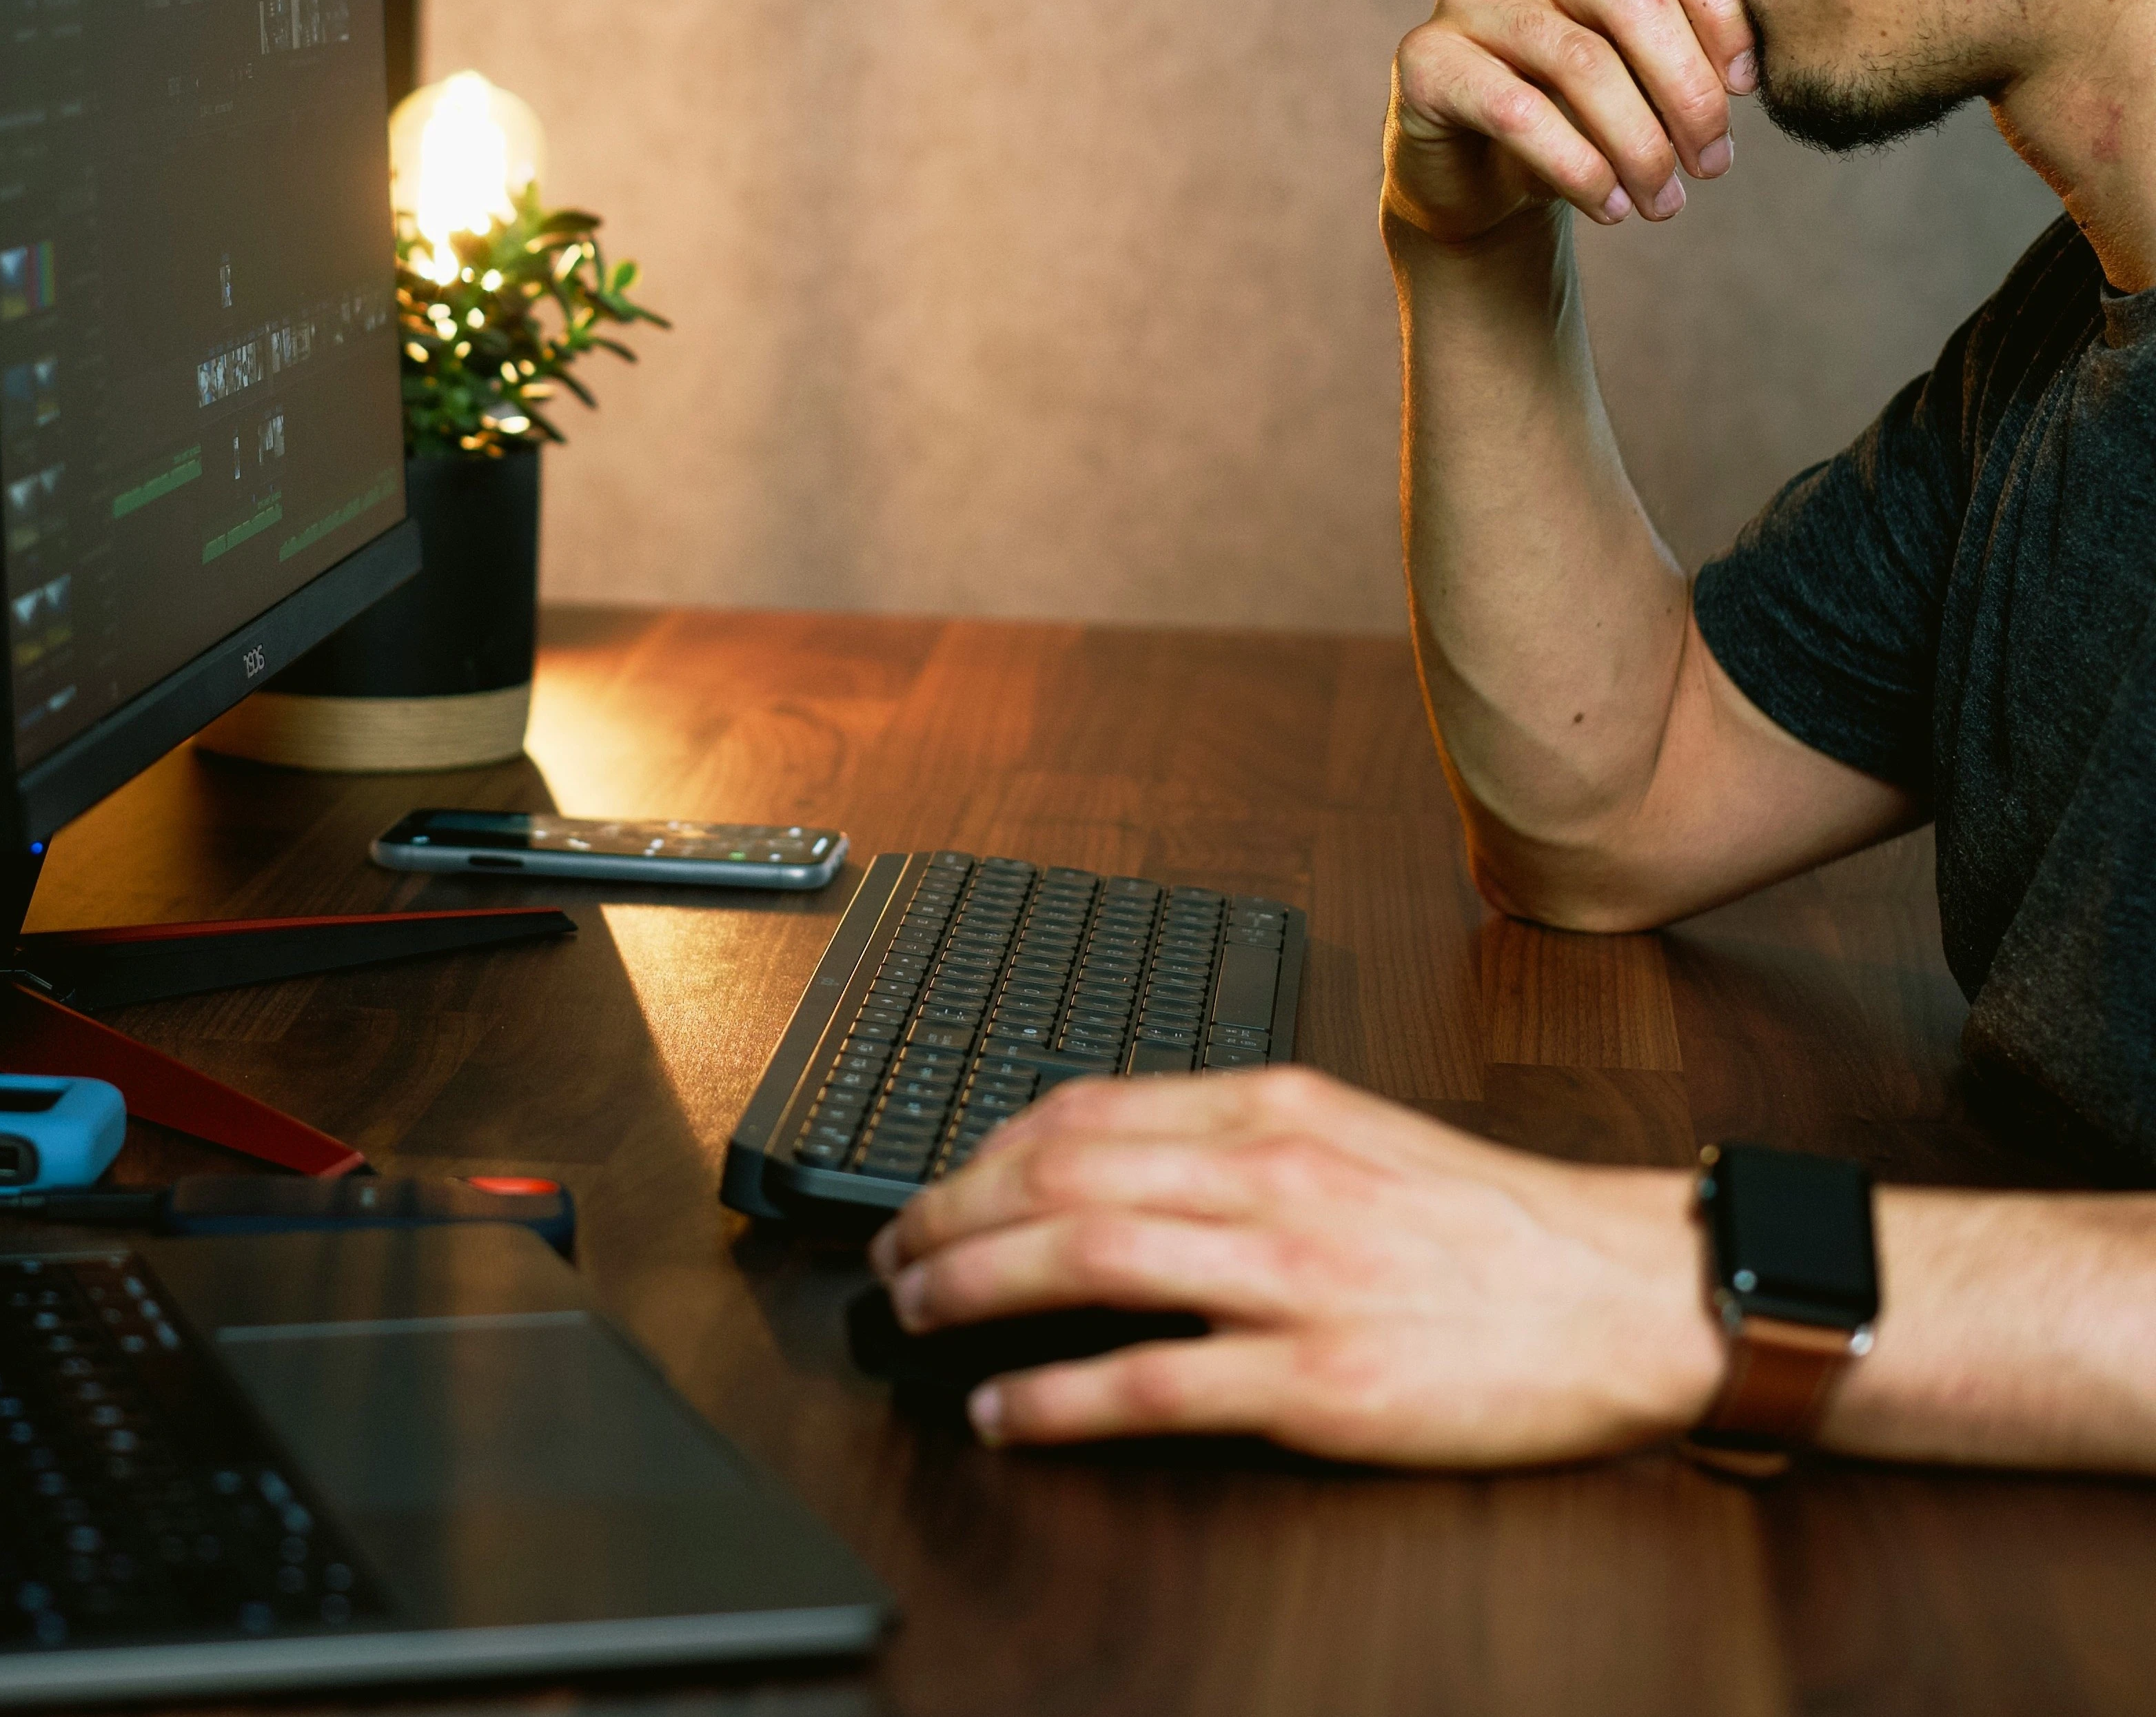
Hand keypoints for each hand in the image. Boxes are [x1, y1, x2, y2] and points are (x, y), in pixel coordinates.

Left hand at [866, 1067, 1722, 1464]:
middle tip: (895, 1252)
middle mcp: (1270, 1175)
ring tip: (916, 1314)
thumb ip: (1235, 1132)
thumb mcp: (1351, 1131)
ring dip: (974, 1287)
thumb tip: (1111, 1151)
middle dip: (951, 1212)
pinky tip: (1006, 1411)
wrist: (1624, 1293)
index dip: (985, 1148)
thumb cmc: (1489, 1223)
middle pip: (1060, 1176)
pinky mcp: (1319, 1382)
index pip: (1086, 1108)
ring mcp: (1292, 1277)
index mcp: (1275, 1107)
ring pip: (1086, 1260)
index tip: (940, 1182)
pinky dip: (1058, 1398)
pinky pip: (1153, 1383)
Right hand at [1385, 0, 1756, 245]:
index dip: (1725, 13)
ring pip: (1583, 63)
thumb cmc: (1578, 115)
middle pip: (1636, 0)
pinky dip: (1579, 170)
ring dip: (1640, 147)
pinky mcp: (1424, 58)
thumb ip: (1694, 38)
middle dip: (1689, 94)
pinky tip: (1609, 207)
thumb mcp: (1645, 70)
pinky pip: (1520, 113)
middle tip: (1713, 166)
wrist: (1478, 177)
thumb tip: (1755, 62)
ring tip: (1664, 203)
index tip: (1749, 89)